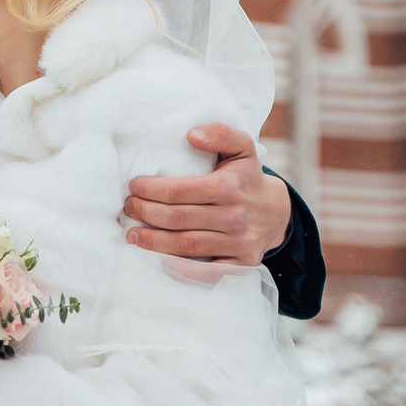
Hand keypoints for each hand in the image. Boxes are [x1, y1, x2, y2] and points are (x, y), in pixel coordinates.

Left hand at [124, 123, 293, 265]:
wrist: (277, 213)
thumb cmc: (247, 178)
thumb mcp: (241, 147)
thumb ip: (219, 134)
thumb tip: (191, 135)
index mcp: (229, 187)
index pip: (178, 192)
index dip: (150, 190)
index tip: (133, 187)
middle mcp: (235, 216)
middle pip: (177, 219)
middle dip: (146, 214)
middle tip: (129, 208)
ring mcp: (239, 242)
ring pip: (186, 245)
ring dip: (153, 242)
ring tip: (132, 234)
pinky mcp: (241, 264)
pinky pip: (205, 271)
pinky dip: (179, 268)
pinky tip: (157, 260)